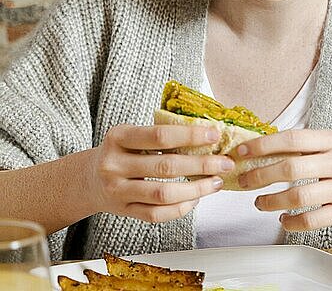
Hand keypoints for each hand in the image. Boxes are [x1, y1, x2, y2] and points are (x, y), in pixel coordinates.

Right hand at [88, 124, 234, 222]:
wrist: (89, 178)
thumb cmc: (120, 151)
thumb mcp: (131, 134)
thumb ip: (160, 134)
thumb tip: (206, 135)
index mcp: (119, 136)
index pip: (160, 135)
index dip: (190, 135)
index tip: (214, 136)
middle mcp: (114, 164)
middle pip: (166, 167)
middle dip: (201, 165)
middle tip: (225, 163)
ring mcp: (117, 191)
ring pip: (163, 194)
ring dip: (196, 189)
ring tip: (215, 183)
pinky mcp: (123, 211)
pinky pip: (156, 214)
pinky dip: (180, 208)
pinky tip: (195, 199)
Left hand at [231, 129, 331, 231]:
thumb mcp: (328, 146)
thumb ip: (300, 145)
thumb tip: (257, 146)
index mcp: (330, 140)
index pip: (292, 138)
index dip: (263, 145)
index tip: (242, 152)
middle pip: (292, 168)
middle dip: (261, 175)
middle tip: (244, 180)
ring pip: (300, 197)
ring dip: (272, 201)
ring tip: (258, 203)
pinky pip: (312, 220)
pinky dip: (292, 222)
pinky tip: (282, 219)